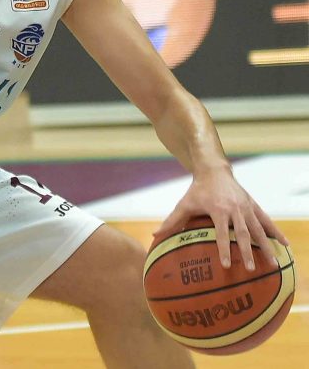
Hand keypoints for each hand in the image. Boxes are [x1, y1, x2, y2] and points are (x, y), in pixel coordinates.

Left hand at [154, 165, 288, 271]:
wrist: (215, 171)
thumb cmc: (197, 190)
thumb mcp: (184, 204)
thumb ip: (172, 220)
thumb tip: (155, 235)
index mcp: (219, 210)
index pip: (222, 234)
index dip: (224, 249)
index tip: (226, 265)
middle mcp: (236, 209)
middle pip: (244, 234)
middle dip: (249, 252)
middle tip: (252, 269)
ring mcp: (247, 207)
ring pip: (259, 229)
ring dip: (267, 247)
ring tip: (273, 263)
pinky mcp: (254, 206)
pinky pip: (267, 221)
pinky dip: (276, 232)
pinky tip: (285, 244)